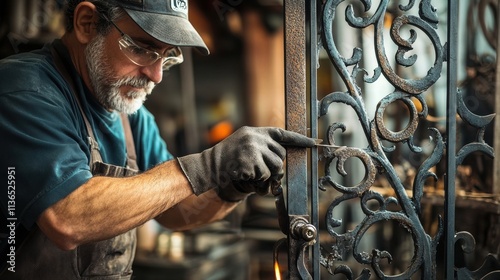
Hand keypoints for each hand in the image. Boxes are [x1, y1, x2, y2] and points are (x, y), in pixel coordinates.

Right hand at [177, 126, 314, 201]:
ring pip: (275, 167)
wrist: (207, 167)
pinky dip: (257, 181)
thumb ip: (261, 148)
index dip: (298, 139)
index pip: (281, 133)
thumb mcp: (243, 145)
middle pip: (280, 155)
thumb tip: (281, 162)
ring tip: (251, 173)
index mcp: (254, 132)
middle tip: (263, 173)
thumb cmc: (227, 160)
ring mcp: (253, 149)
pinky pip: (264, 176)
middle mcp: (255, 137)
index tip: (313, 143)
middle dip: (276, 167)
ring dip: (266, 175)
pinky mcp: (250, 162)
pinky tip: (244, 175)